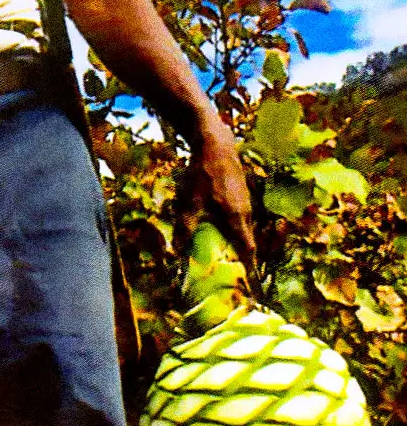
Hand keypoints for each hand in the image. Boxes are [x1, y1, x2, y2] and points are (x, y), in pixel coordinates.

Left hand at [175, 120, 258, 291]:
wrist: (214, 143)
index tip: (246, 282)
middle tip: (229, 270)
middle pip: (247, 240)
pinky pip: (240, 215)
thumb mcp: (190, 202)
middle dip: (239, 256)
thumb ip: (186, 227)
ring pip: (243, 226)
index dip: (248, 267)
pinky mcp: (241, 192)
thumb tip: (177, 252)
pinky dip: (233, 224)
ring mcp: (246, 200)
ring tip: (223, 250)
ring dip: (235, 238)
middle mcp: (247, 212)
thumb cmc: (203, 174)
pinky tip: (218, 223)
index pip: (248, 250)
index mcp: (237, 218)